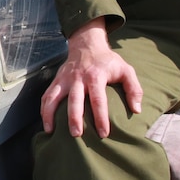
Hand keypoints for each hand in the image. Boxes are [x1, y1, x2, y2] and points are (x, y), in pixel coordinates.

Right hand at [40, 19, 142, 137]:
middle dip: (74, 118)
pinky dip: (43, 109)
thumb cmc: (108, 61)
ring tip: (51, 131)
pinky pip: (47, 95)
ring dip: (51, 114)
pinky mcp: (56, 80)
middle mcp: (79, 78)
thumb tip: (136, 110)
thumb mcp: (126, 70)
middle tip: (76, 135)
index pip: (98, 99)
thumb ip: (134, 89)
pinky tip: (46, 123)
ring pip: (54, 97)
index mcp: (96, 76)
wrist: (87, 44)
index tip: (104, 133)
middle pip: (74, 99)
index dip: (101, 117)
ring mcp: (65, 79)